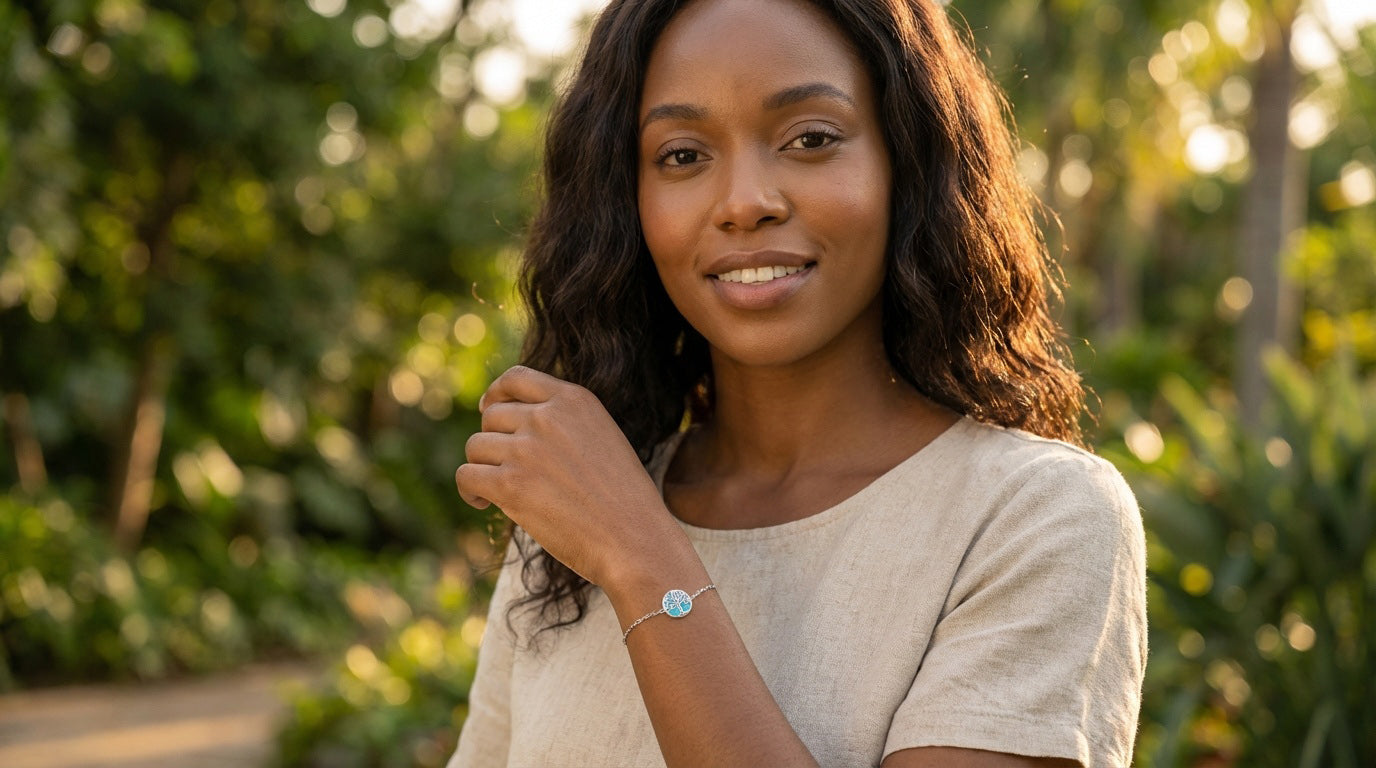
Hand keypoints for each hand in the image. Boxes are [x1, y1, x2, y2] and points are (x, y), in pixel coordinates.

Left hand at [455, 365, 675, 585]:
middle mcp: (547, 417)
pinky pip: (466, 476)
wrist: (635, 540)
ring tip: (494, 491)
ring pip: (475, 446)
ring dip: (481, 467)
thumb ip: (565, 423)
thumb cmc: (624, 500)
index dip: (496, 393)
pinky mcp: (510, 485)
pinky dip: (469, 491)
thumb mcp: (604, 438)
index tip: (488, 408)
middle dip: (492, 440)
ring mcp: (527, 449)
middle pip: (492, 416)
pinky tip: (482, 503)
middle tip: (504, 468)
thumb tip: (517, 425)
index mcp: (575, 400)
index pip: (517, 377)